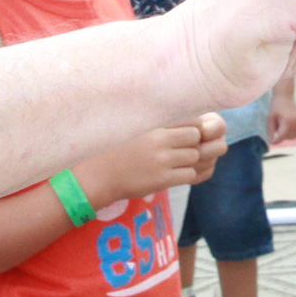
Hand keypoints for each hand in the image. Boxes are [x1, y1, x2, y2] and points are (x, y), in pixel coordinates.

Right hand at [76, 113, 229, 204]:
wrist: (98, 175)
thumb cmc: (117, 148)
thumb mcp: (136, 125)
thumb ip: (160, 120)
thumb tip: (194, 118)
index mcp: (153, 122)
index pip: (189, 117)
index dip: (195, 124)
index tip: (191, 130)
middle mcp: (159, 138)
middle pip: (196, 136)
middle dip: (196, 142)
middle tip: (187, 146)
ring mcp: (162, 160)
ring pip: (196, 155)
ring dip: (192, 158)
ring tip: (179, 159)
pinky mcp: (162, 179)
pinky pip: (190, 174)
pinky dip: (188, 173)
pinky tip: (177, 171)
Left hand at [267, 85, 295, 145]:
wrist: (285, 96)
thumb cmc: (276, 106)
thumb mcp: (271, 118)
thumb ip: (271, 130)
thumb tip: (271, 140)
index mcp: (287, 122)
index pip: (282, 137)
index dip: (276, 141)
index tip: (271, 142)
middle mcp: (295, 123)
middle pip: (288, 137)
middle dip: (281, 138)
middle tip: (275, 132)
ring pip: (294, 136)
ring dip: (287, 136)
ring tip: (281, 129)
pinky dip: (292, 133)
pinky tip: (286, 127)